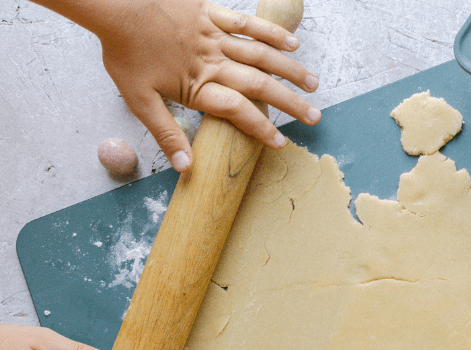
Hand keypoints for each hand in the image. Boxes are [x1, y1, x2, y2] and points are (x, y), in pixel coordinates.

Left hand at [38, 0, 319, 170]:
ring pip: (261, 55)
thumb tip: (186, 167)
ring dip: (289, 71)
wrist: (112, 2)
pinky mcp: (211, 15)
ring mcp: (214, 36)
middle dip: (290, 103)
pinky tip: (292, 44)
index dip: (261, 127)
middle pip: (259, 85)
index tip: (281, 142)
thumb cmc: (124, 52)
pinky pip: (247, 24)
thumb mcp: (138, 100)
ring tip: (313, 85)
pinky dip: (271, 34)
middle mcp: (213, 61)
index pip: (238, 110)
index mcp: (198, 86)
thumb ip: (166, 133)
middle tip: (314, 117)